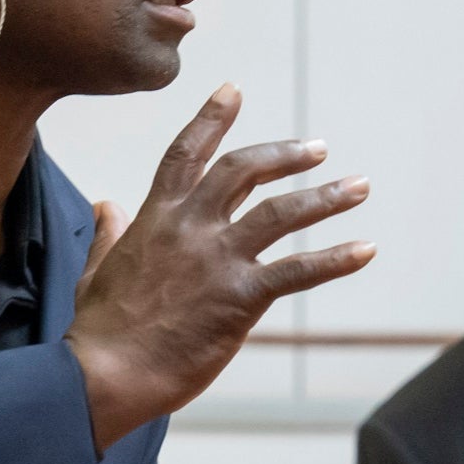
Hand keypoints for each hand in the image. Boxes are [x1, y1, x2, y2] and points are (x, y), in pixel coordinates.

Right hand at [64, 86, 373, 449]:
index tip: (234, 89)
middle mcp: (189, 227)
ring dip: (326, 198)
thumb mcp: (97, 270)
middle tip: (318, 148)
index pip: (185, 155)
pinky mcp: (240, 296)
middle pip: (243, 171)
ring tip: (360, 186)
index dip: (211, 119)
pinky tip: (366, 249)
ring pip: (281, 212)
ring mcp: (216, 259)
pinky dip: (336, 259)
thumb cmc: (99, 331)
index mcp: (154, 218)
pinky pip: (299, 271)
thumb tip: (107, 204)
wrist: (105, 374)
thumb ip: (108, 232)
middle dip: (284, 155)